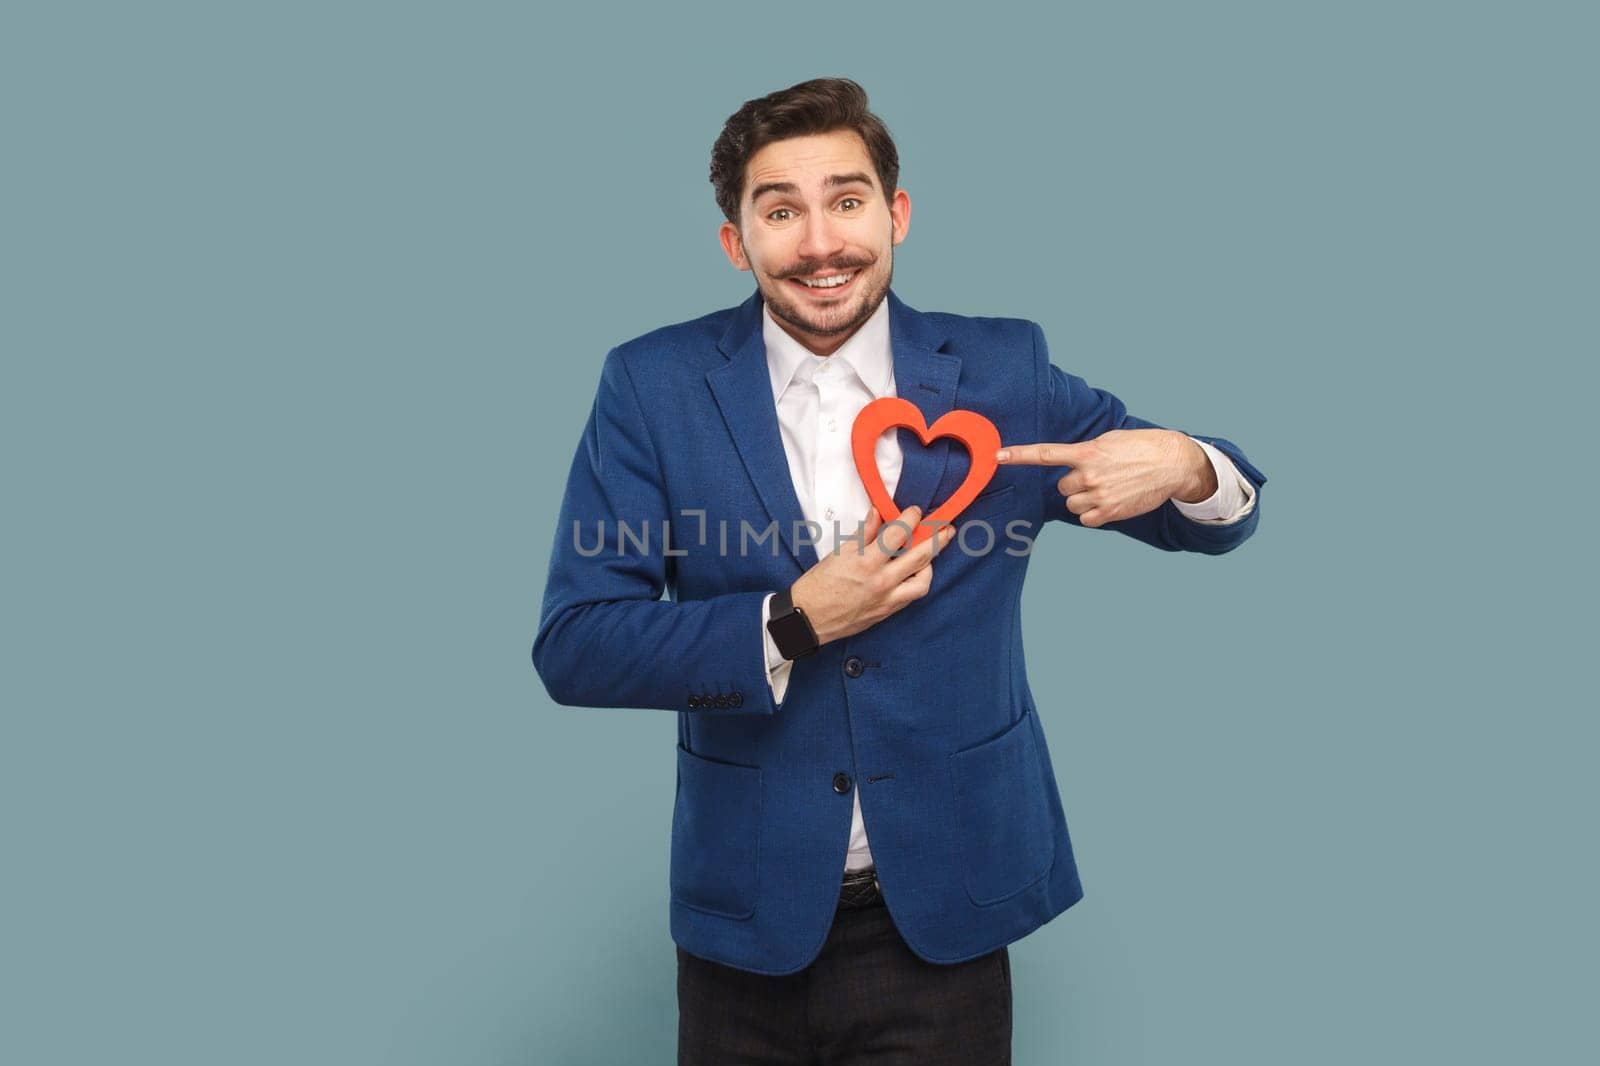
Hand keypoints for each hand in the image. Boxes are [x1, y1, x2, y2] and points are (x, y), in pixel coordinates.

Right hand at [789, 504, 954, 645]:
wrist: (808, 619)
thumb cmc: (818, 586)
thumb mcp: (837, 553)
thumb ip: (863, 533)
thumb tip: (878, 514)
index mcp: (866, 562)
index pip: (898, 533)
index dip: (911, 518)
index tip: (915, 511)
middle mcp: (881, 581)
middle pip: (921, 556)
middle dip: (937, 539)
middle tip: (946, 528)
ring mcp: (887, 599)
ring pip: (923, 581)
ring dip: (931, 564)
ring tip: (931, 554)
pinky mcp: (887, 612)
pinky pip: (911, 596)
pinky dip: (918, 581)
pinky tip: (916, 572)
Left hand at [995, 429, 1215, 527]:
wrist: (1173, 464)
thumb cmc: (1141, 448)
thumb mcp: (1110, 440)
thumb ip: (1087, 451)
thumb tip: (1074, 463)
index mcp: (1087, 453)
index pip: (1045, 454)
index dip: (1020, 455)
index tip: (999, 456)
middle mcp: (1089, 475)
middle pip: (1063, 487)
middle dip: (1076, 482)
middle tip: (1099, 475)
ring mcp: (1099, 496)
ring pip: (1073, 504)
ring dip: (1085, 498)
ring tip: (1109, 487)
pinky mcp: (1110, 513)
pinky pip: (1086, 519)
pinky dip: (1094, 513)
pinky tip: (1111, 501)